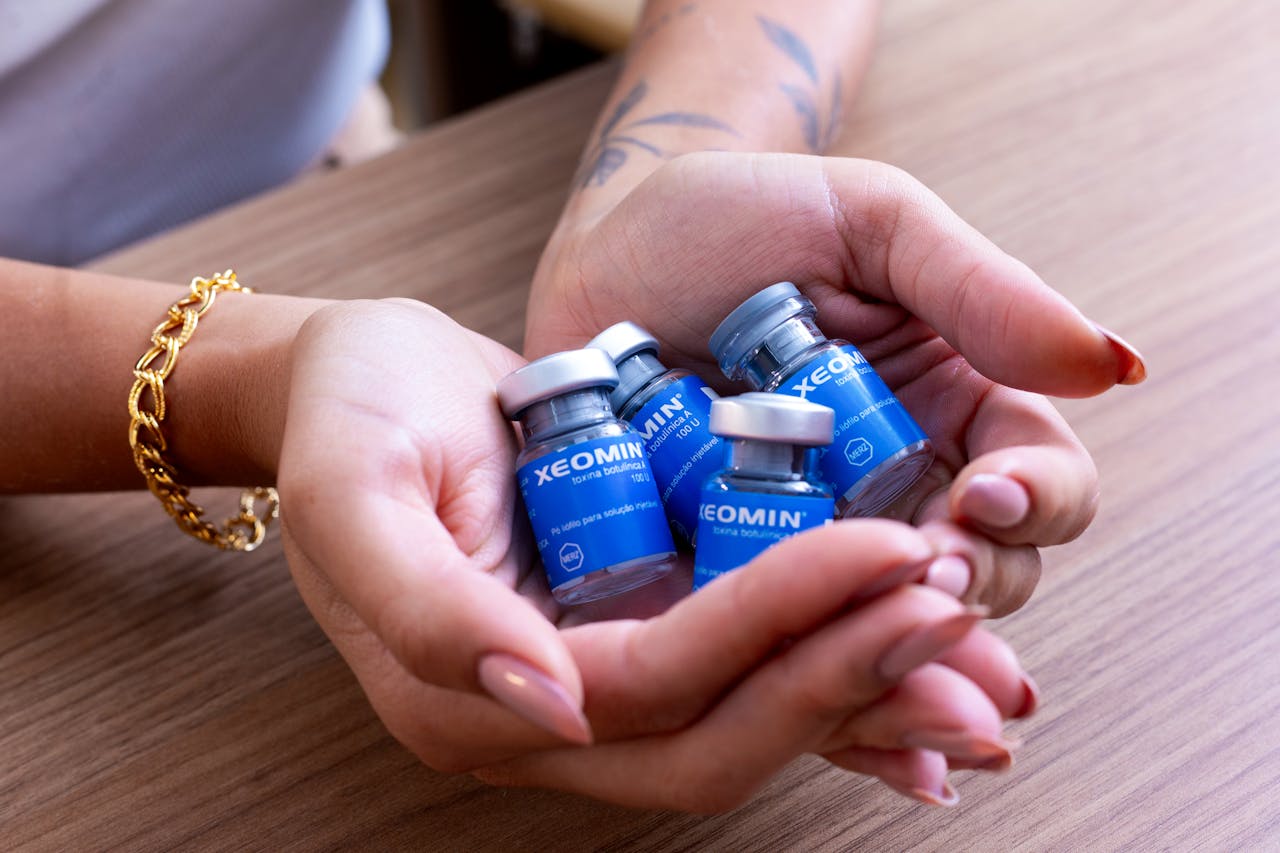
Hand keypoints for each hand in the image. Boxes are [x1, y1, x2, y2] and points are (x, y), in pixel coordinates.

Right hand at [275, 299, 1032, 808]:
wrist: (356, 386)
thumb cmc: (349, 417)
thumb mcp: (355, 491)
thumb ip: (429, 609)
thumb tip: (548, 699)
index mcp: (471, 697)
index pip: (657, 685)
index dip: (776, 630)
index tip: (887, 551)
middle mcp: (546, 718)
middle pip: (721, 737)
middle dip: (844, 677)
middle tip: (952, 604)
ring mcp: (595, 686)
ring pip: (748, 723)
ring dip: (860, 685)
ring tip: (965, 631)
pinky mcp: (632, 635)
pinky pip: (743, 676)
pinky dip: (829, 668)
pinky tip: (911, 641)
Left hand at [526, 151, 1144, 615]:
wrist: (604, 248)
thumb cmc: (738, 220)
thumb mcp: (866, 224)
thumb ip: (979, 290)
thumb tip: (1112, 364)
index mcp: (948, 408)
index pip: (1037, 480)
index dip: (1034, 501)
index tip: (986, 496)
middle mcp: (890, 490)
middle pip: (978, 576)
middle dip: (965, 585)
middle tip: (927, 571)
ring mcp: (807, 542)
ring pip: (882, 628)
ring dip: (896, 649)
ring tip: (873, 638)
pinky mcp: (721, 576)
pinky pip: (777, 645)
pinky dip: (802, 676)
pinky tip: (809, 692)